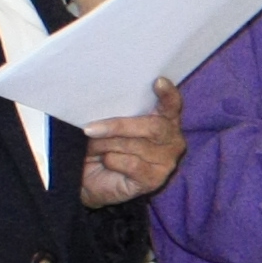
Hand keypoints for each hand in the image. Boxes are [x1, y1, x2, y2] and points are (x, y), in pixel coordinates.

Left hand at [79, 78, 185, 204]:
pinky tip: (105, 162)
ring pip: (136, 145)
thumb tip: (107, 100)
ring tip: (92, 147)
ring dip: (107, 145)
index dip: (168, 94)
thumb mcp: (108, 125)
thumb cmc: (102, 146)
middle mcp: (172, 139)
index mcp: (164, 119)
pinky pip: (132, 164)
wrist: (89, 181)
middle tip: (89, 129)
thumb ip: (118, 112)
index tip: (158, 81)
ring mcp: (167, 161)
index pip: (172, 104)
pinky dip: (112, 161)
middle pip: (153, 126)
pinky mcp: (155, 180)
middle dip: (118, 126)